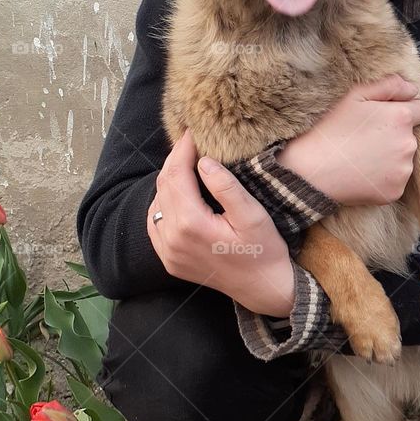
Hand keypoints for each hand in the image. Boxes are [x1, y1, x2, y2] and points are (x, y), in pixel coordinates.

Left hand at [147, 130, 295, 316]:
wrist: (263, 288)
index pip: (176, 175)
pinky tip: (180, 194)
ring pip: (157, 203)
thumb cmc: (263, 250)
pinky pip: (155, 222)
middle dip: (175, 160)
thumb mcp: (253, 216)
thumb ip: (226, 187)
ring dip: (170, 181)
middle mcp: (172, 239)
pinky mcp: (168, 259)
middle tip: (191, 142)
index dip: (183, 150)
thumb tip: (203, 161)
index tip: (193, 132)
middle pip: (163, 186)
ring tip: (188, 164)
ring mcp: (167, 252)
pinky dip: (164, 203)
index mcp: (191, 225)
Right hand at [277, 74, 419, 205]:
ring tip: (364, 156)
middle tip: (368, 138)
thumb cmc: (332, 129)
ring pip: (405, 159)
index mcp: (402, 118)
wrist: (313, 170)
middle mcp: (409, 144)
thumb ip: (389, 85)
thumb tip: (413, 88)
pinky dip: (384, 177)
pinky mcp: (395, 191)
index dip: (406, 110)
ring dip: (392, 156)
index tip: (386, 118)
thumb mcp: (356, 96)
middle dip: (397, 134)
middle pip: (412, 135)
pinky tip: (364, 172)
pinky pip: (396, 180)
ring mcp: (403, 170)